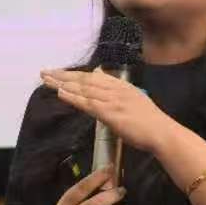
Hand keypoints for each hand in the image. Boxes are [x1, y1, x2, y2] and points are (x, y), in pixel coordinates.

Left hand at [41, 67, 174, 155]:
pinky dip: (73, 97)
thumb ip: (119, 92)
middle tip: (44, 72)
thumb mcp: (134, 100)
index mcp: (121, 85)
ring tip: (46, 80)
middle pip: (84, 79)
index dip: (75, 74)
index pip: (93, 76)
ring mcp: (112, 100)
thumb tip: (105, 84)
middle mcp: (116, 89)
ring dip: (62, 83)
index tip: (59, 72)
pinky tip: (60, 93)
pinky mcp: (110, 113)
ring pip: (83, 89)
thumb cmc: (149, 122)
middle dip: (63, 75)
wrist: (161, 132)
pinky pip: (87, 103)